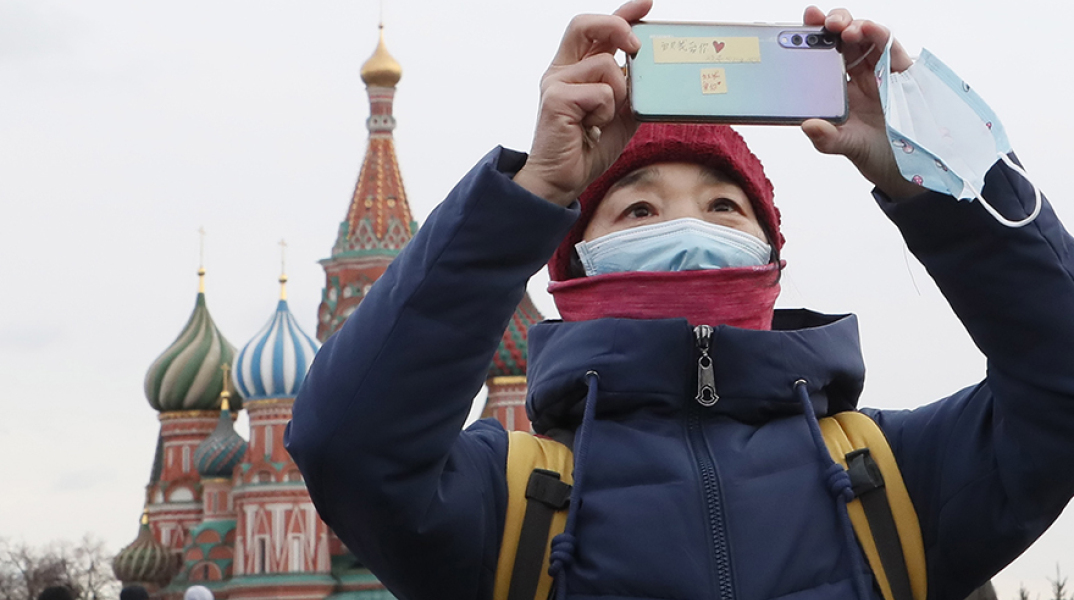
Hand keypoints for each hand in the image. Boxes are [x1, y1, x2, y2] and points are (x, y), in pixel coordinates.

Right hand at [513, 0, 651, 206]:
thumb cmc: (587, 148)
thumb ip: (630, 90)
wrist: (562, 180)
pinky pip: (601, 92)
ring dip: (618, 95)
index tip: (646, 4)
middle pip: (586, 25)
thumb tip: (648, 70)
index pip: (596, 29)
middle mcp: (562, 70)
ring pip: (606, 66)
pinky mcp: (556, 99)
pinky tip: (591, 128)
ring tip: (602, 120)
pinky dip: (606, 112)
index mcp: (575, 69)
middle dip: (617, 27)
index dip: (623, 13)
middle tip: (636, 48)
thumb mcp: (619, 114)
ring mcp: (556, 82)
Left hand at [800, 7, 924, 199]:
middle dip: (833, 23)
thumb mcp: (845, 145)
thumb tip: (808, 125)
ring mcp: (881, 70)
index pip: (824, 53)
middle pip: (845, 36)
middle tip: (821, 23)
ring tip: (844, 29)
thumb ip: (826, 137)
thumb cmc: (872, 151)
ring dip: (856, 26)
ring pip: (868, 36)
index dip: (814, 35)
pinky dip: (880, 35)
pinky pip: (892, 48)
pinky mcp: (902, 73)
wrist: (905, 166)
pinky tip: (869, 30)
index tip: (801, 24)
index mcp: (839, 85)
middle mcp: (859, 73)